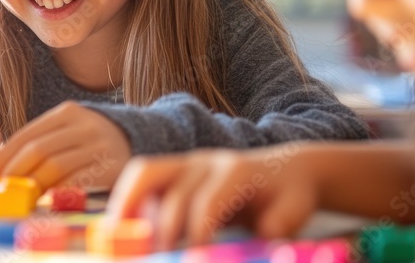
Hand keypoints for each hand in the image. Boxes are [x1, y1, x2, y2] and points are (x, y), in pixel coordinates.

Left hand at [0, 101, 130, 191]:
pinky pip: (76, 182)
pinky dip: (56, 192)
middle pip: (38, 150)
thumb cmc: (90, 140)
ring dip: (32, 185)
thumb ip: (39, 142)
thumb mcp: (67, 131)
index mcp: (68, 112)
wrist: (137, 140)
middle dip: (13, 172)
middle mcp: (84, 125)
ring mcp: (100, 146)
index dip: (3, 156)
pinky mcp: (112, 167)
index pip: (27, 134)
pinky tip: (44, 199)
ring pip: (55, 167)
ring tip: (18, 197)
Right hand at [107, 149, 317, 249]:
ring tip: (119, 243)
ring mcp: (185, 163)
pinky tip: (122, 230)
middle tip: (156, 257)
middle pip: (171, 190)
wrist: (283, 169)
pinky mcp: (172, 171)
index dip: (197, 232)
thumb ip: (279, 224)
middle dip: (162, 229)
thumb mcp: (295, 210)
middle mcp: (205, 162)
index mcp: (236, 171)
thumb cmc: (288, 195)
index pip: (207, 201)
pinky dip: (128, 202)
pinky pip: (141, 179)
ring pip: (145, 174)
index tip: (194, 260)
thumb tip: (264, 234)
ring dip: (129, 208)